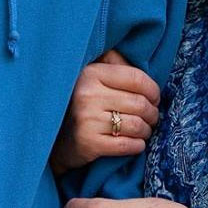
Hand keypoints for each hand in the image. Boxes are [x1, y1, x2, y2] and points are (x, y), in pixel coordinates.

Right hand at [49, 50, 161, 173]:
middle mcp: (88, 95)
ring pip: (137, 125)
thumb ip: (114, 64)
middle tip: (151, 117)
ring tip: (143, 130)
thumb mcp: (92, 77)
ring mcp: (87, 120)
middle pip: (140, 103)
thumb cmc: (80, 103)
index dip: (153, 90)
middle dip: (152, 113)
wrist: (52, 137)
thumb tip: (142, 62)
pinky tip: (135, 143)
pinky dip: (138, 145)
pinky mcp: (89, 143)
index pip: (136, 78)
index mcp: (91, 73)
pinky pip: (128, 145)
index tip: (154, 98)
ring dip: (146, 130)